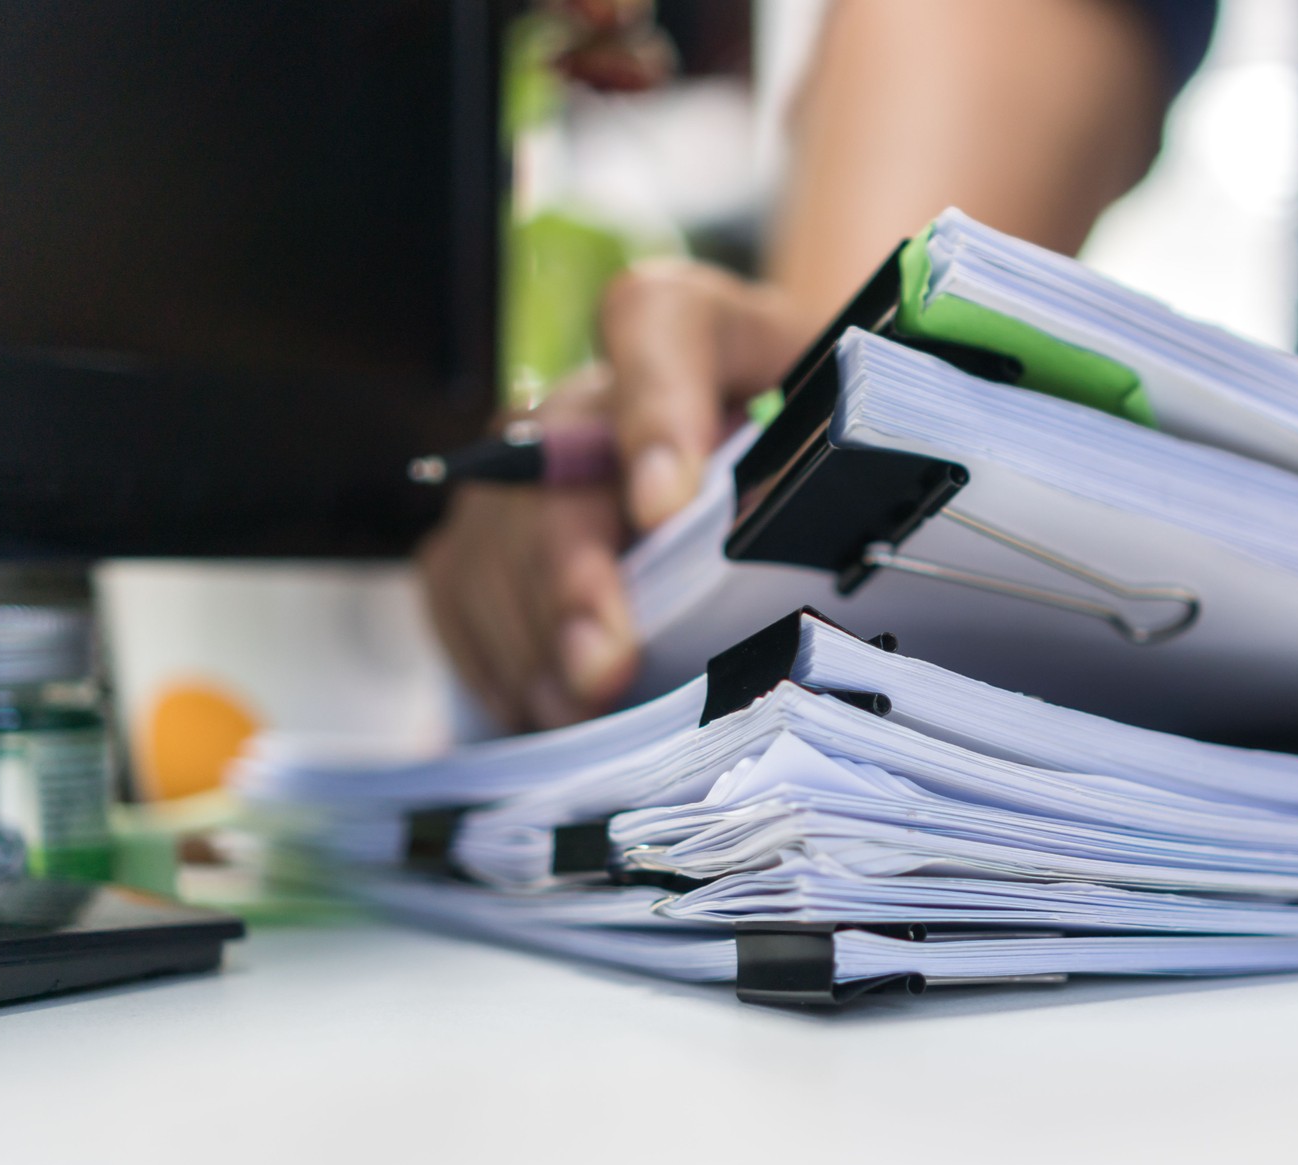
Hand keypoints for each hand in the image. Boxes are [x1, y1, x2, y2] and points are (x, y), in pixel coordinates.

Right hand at [417, 261, 816, 730]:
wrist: (750, 446)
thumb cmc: (801, 446)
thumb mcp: (840, 434)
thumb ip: (835, 457)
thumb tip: (814, 547)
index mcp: (694, 326)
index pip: (659, 321)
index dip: (655, 410)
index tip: (665, 507)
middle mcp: (592, 385)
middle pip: (555, 467)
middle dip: (572, 578)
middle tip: (599, 666)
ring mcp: (525, 453)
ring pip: (496, 535)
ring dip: (531, 634)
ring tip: (574, 710)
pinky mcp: (484, 517)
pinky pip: (457, 580)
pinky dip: (492, 651)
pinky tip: (536, 706)